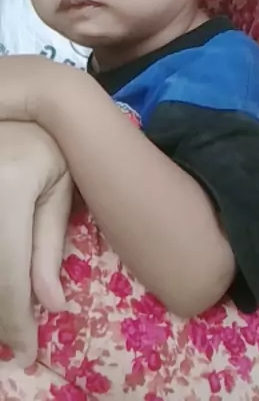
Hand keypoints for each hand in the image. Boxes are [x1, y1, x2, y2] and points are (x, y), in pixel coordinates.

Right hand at [0, 122, 71, 364]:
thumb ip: (50, 245)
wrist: (16, 98)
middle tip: (13, 342)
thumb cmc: (46, 140)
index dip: (15, 322)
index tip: (26, 354)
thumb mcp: (57, 186)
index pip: (8, 274)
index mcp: (7, 185)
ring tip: (10, 318)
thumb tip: (50, 307)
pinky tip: (5, 283)